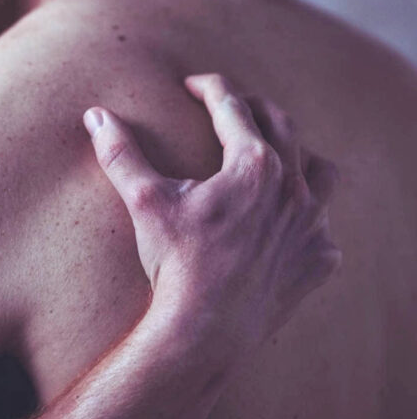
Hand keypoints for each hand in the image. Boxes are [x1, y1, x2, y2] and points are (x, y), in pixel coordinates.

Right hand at [83, 73, 340, 361]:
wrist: (205, 332)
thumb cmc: (176, 263)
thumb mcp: (145, 201)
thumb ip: (121, 153)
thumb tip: (95, 116)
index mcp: (253, 164)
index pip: (232, 106)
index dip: (209, 88)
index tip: (192, 85)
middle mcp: (292, 187)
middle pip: (282, 126)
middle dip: (254, 109)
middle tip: (231, 106)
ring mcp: (311, 224)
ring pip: (320, 171)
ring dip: (298, 157)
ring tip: (277, 157)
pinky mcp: (318, 259)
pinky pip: (323, 227)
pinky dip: (307, 217)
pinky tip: (286, 224)